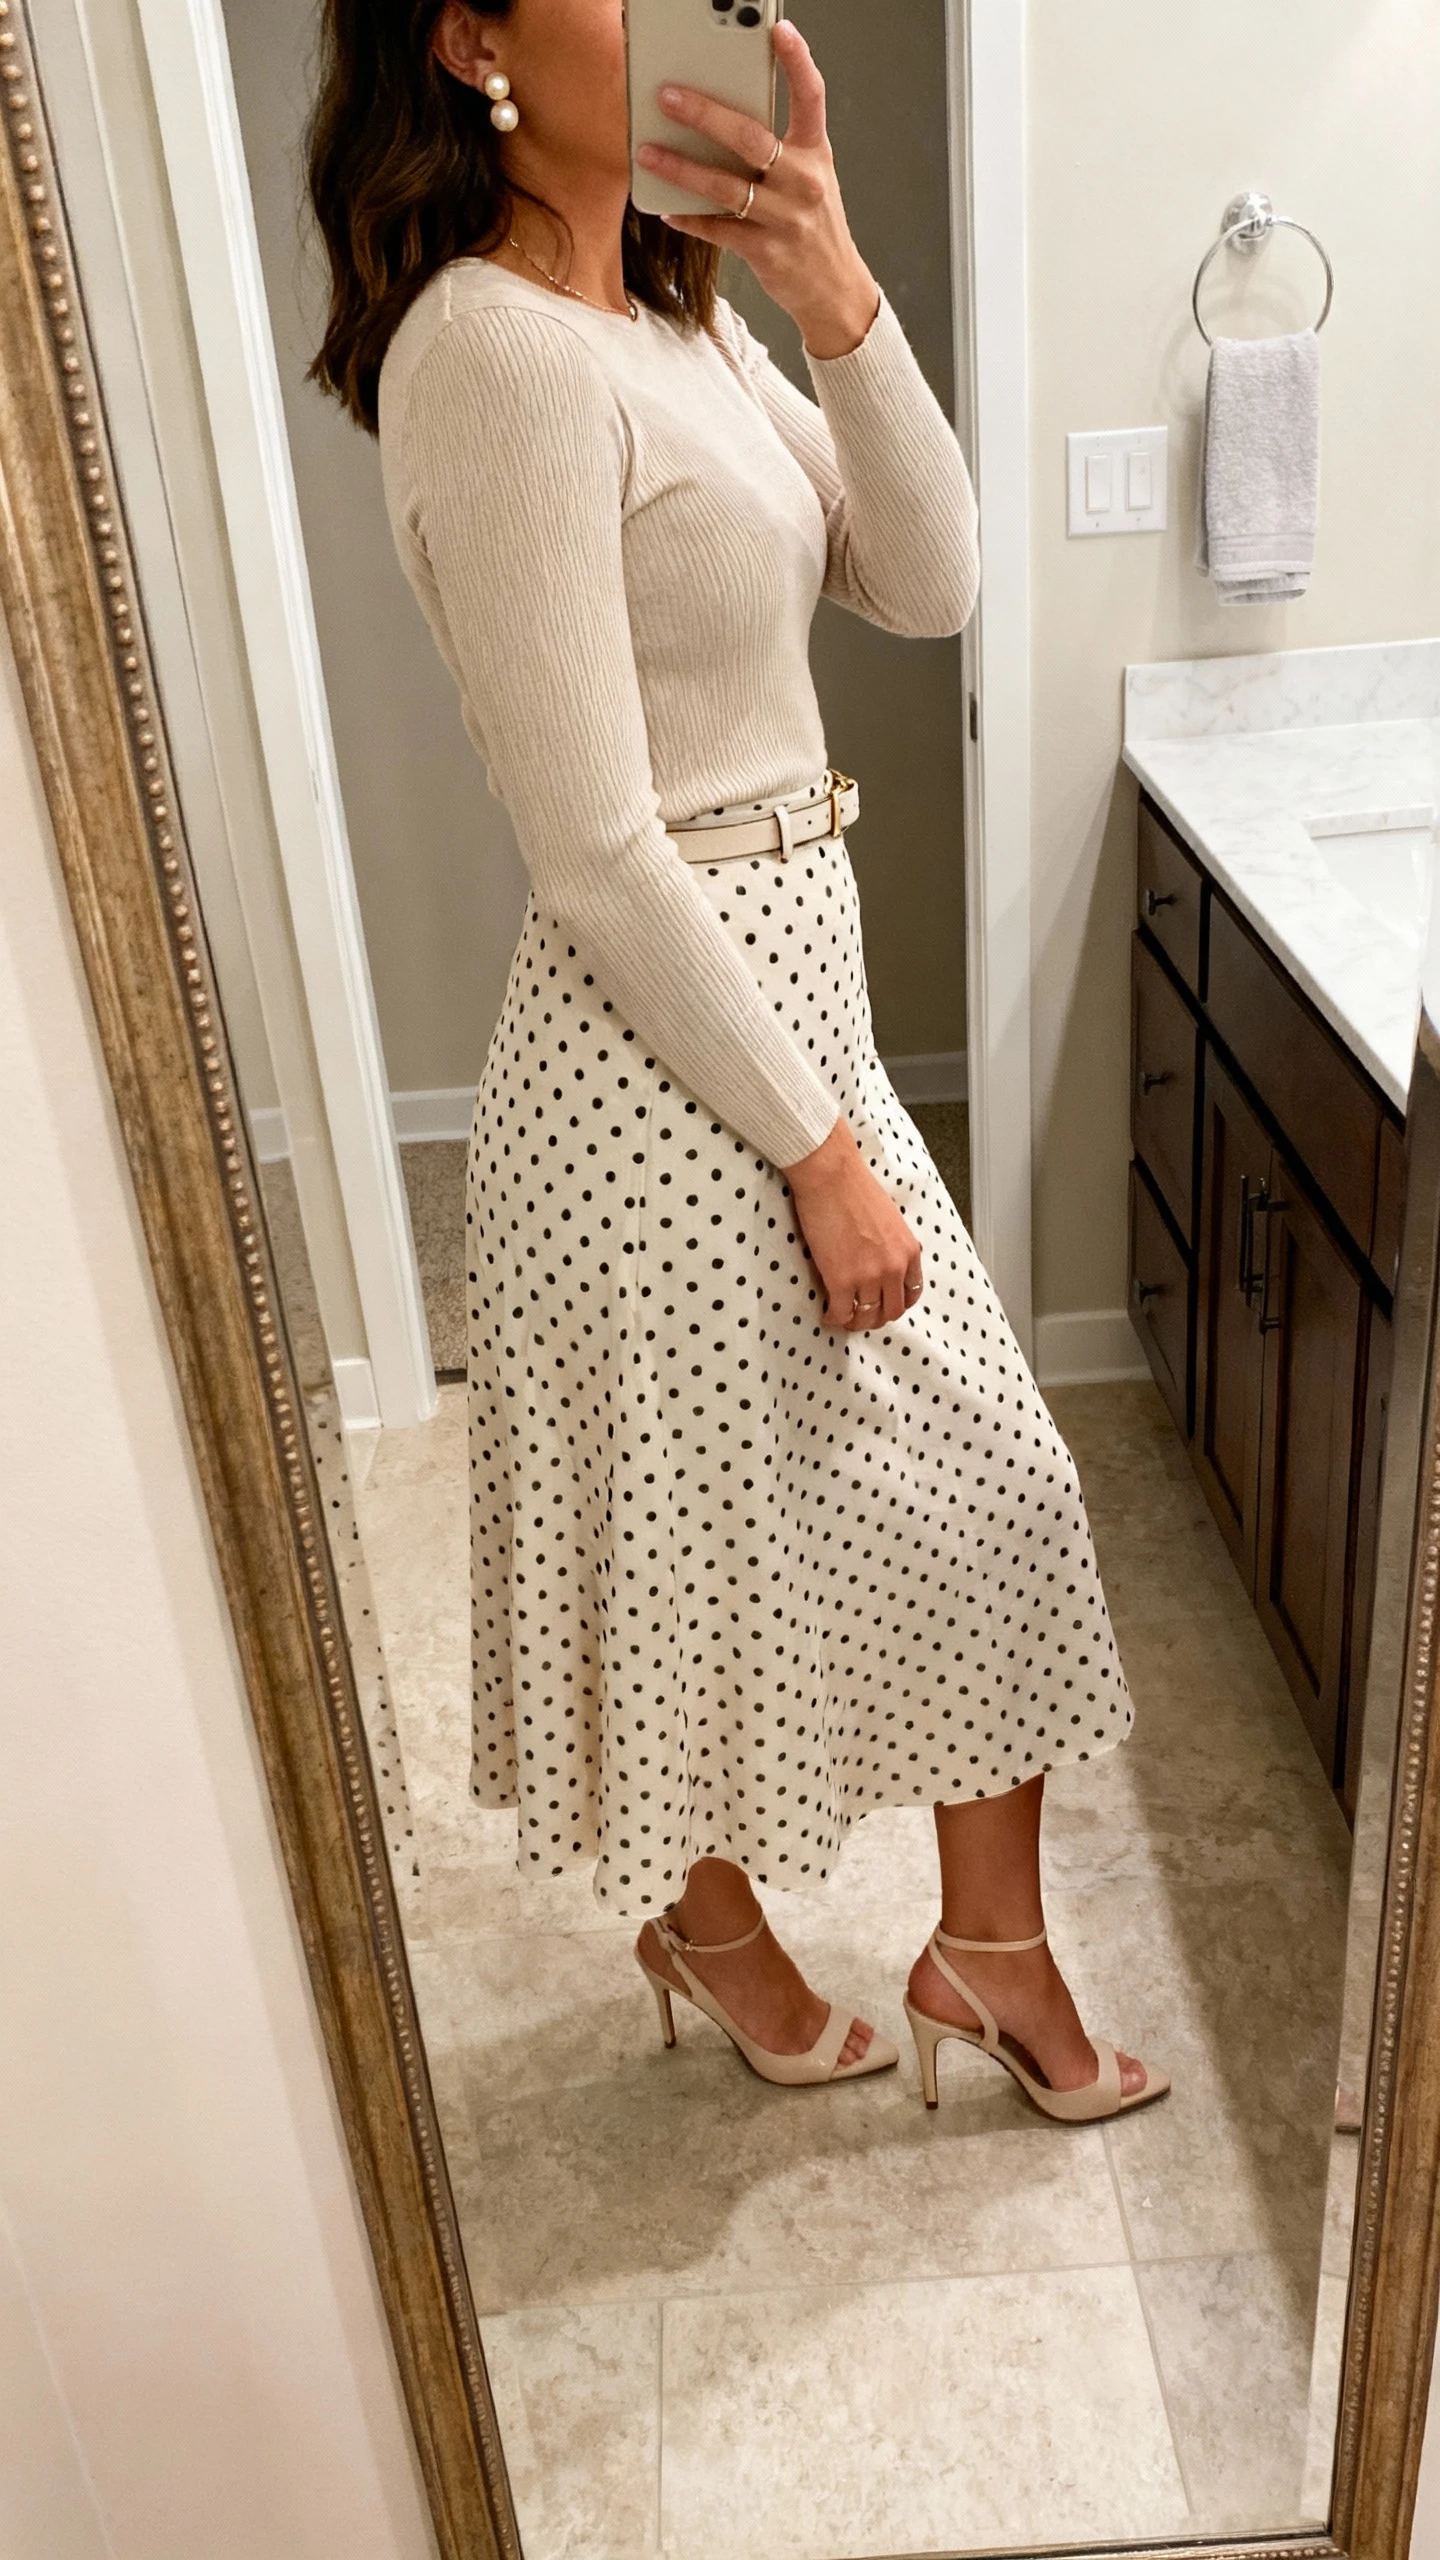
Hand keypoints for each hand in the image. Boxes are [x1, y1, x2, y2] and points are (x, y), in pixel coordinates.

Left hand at [635, 20, 880, 358]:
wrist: (833, 289)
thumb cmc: (811, 224)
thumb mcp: (808, 178)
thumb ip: (776, 148)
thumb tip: (716, 120)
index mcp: (815, 153)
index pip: (812, 97)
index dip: (798, 61)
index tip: (779, 30)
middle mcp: (804, 182)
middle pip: (751, 138)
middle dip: (705, 114)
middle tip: (667, 95)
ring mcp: (786, 218)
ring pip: (726, 186)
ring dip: (681, 168)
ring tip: (647, 151)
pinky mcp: (767, 252)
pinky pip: (719, 229)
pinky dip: (690, 218)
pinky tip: (666, 209)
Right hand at [781, 1117, 923, 1329]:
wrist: (832, 1176)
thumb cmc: (854, 1187)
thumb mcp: (890, 1218)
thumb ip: (892, 1244)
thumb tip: (880, 1258)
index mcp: (909, 1251)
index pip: (912, 1292)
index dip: (897, 1303)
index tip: (884, 1304)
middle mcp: (894, 1267)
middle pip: (891, 1310)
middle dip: (876, 1318)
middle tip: (861, 1316)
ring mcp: (868, 1276)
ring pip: (867, 1317)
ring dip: (854, 1322)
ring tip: (843, 1317)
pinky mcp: (841, 1280)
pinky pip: (841, 1313)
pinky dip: (834, 1318)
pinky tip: (828, 1314)